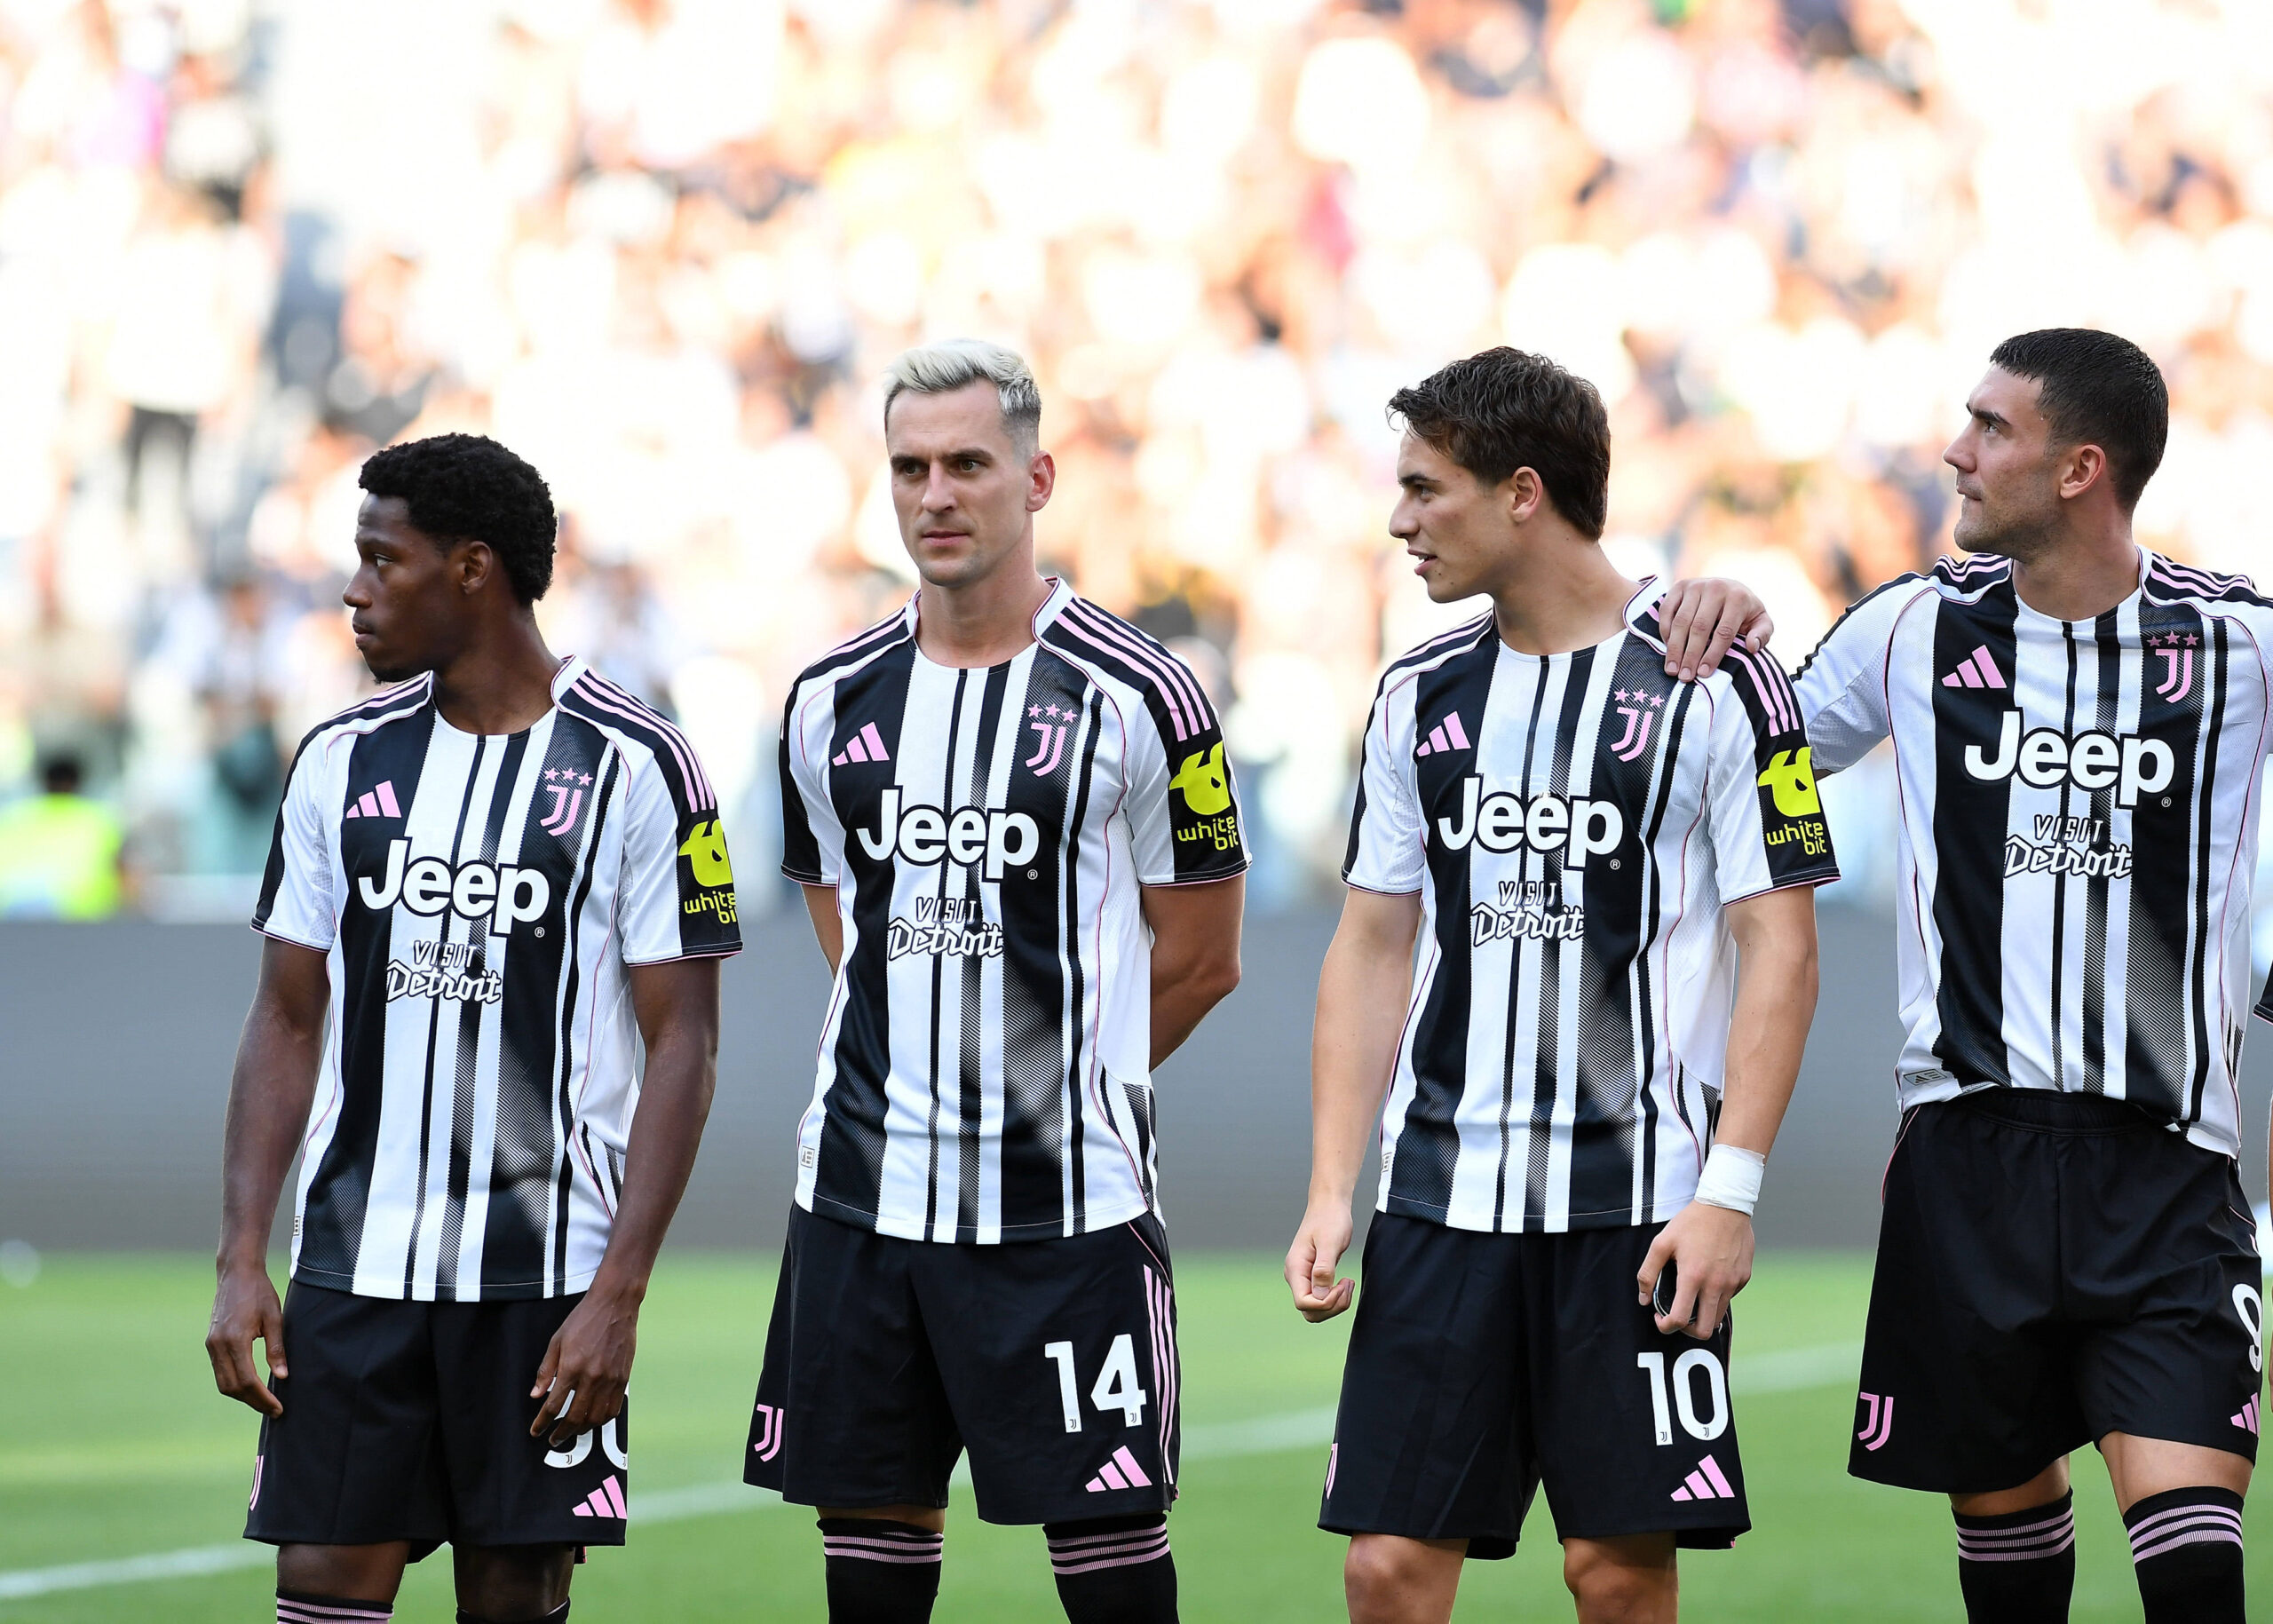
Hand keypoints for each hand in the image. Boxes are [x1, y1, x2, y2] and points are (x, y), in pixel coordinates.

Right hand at [206, 1263, 286, 1416]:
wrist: (237, 1273)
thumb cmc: (260, 1292)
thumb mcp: (275, 1318)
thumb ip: (277, 1349)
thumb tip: (283, 1377)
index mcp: (234, 1340)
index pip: (247, 1380)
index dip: (262, 1398)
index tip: (278, 1407)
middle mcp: (218, 1345)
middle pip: (232, 1387)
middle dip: (253, 1402)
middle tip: (274, 1410)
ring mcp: (211, 1345)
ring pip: (223, 1383)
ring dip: (242, 1396)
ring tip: (264, 1402)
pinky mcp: (211, 1343)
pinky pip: (220, 1371)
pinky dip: (234, 1383)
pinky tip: (251, 1386)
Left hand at [530, 1283, 639, 1447]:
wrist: (615, 1305)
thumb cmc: (583, 1319)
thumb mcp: (557, 1341)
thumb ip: (546, 1370)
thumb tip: (536, 1394)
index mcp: (572, 1368)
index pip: (553, 1405)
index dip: (542, 1422)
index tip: (536, 1431)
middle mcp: (592, 1377)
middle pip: (575, 1417)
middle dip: (562, 1433)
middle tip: (554, 1439)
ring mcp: (610, 1379)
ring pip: (596, 1418)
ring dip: (582, 1429)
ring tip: (573, 1430)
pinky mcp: (623, 1378)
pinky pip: (614, 1408)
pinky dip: (602, 1419)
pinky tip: (594, 1419)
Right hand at [1286, 1199, 1355, 1321]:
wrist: (1330, 1205)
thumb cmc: (1330, 1219)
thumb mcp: (1330, 1242)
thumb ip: (1323, 1269)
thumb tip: (1319, 1295)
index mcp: (1295, 1268)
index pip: (1303, 1303)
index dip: (1325, 1303)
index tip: (1342, 1284)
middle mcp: (1296, 1276)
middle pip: (1309, 1311)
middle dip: (1332, 1306)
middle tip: (1347, 1285)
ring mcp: (1304, 1277)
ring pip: (1316, 1308)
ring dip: (1335, 1304)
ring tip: (1348, 1283)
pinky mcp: (1313, 1277)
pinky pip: (1322, 1299)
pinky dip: (1336, 1298)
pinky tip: (1345, 1282)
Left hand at [1636, 1202, 1754, 1340]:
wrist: (1725, 1205)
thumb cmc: (1691, 1222)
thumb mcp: (1662, 1243)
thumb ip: (1648, 1273)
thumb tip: (1644, 1299)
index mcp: (1693, 1277)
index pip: (1680, 1320)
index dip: (1666, 1326)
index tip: (1660, 1317)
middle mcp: (1716, 1285)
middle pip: (1705, 1330)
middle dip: (1688, 1331)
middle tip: (1678, 1316)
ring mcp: (1733, 1283)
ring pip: (1718, 1316)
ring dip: (1703, 1314)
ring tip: (1692, 1297)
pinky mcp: (1744, 1278)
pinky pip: (1729, 1298)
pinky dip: (1717, 1296)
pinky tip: (1708, 1278)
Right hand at [1655, 579, 1773, 681]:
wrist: (1727, 587)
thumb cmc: (1744, 611)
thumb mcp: (1760, 621)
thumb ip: (1762, 634)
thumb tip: (1752, 647)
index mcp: (1738, 598)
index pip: (1724, 632)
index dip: (1713, 655)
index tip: (1704, 674)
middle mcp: (1716, 588)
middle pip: (1700, 627)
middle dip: (1691, 655)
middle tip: (1685, 676)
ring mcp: (1695, 585)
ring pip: (1681, 621)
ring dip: (1674, 648)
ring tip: (1672, 670)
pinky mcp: (1679, 586)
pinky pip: (1667, 611)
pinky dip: (1665, 631)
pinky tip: (1667, 649)